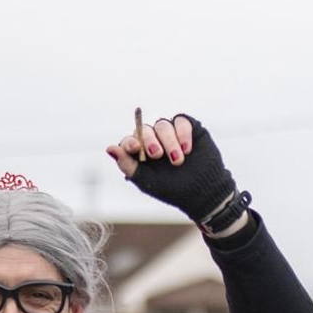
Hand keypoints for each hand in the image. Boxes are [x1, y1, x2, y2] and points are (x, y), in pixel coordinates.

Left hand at [106, 114, 239, 227]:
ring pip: (163, 125)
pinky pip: (181, 121)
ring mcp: (170, 132)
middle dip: (150, 140)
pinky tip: (187, 148)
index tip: (135, 147)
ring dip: (169, 141)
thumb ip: (128, 165)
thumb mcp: (147, 181)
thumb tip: (109, 149)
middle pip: (145, 129)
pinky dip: (183, 133)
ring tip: (177, 160)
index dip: (130, 141)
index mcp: (140, 151)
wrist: (202, 191)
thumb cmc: (171, 189)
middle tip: (157, 155)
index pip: (130, 140)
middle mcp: (154, 139)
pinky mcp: (187, 128)